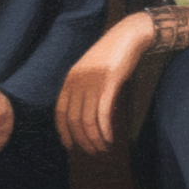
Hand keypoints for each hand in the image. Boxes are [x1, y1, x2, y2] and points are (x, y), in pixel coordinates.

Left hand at [55, 12, 152, 153]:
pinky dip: (105, 130)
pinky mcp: (109, 83)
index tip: (70, 146)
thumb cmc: (111, 56)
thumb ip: (83, 88)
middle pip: (73, 119)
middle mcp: (77, 81)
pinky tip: (110, 138)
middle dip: (81, 140)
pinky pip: (103, 113)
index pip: (60, 111)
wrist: (128, 36)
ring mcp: (92, 82)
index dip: (63, 131)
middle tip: (92, 151)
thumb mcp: (90, 71)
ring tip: (103, 148)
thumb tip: (82, 114)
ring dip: (94, 138)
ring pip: (88, 120)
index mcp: (70, 79)